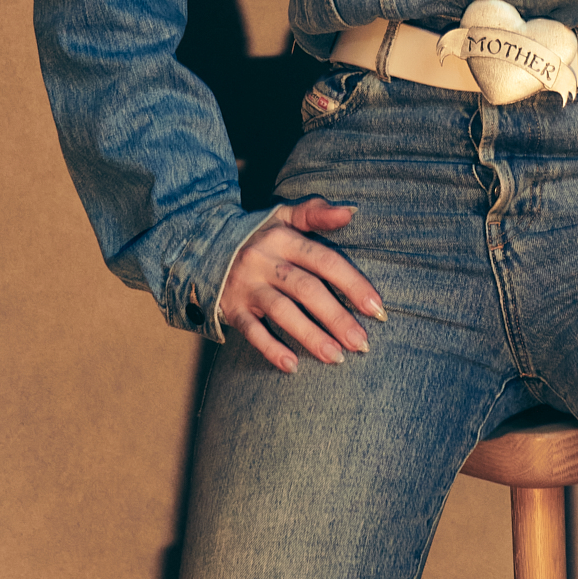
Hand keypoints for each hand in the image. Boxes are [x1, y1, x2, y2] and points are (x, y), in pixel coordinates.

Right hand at [218, 199, 385, 370]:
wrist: (201, 245)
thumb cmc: (257, 235)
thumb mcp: (282, 216)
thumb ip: (315, 212)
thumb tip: (351, 212)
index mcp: (283, 238)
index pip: (325, 260)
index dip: (352, 284)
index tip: (376, 308)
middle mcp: (264, 260)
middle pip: (306, 289)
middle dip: (337, 318)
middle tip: (362, 343)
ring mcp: (246, 285)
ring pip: (282, 312)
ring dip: (311, 336)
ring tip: (337, 357)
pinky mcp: (230, 307)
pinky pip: (251, 331)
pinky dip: (270, 348)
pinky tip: (292, 366)